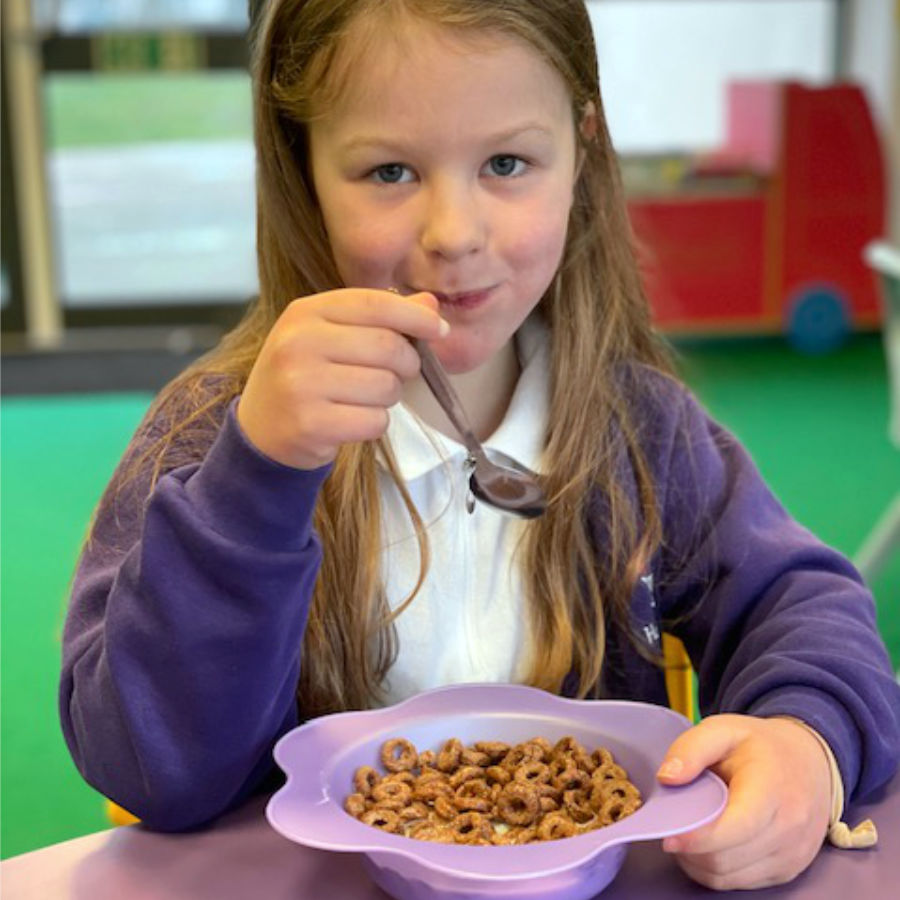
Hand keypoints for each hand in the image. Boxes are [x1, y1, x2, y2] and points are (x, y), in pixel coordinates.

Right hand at [237, 289, 446, 468]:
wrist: (260, 431)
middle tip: (396, 375)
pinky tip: (352, 421)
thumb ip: (381, 317)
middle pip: (388, 347)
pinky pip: (375, 420)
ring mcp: (300, 384)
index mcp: (304, 312)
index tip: (439, 330)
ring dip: (389, 397)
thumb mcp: (332, 336)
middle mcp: (298, 343)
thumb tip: (430, 304)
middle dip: (405, 365)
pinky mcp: (309, 424)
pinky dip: (376, 423)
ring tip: (364, 399)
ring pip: (386, 386)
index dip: (415, 317)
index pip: (375, 304)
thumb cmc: (306, 377)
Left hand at [656, 714, 830, 889]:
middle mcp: (788, 829)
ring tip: (686, 834)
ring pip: (728, 876)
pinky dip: (714, 871)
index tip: (669, 836)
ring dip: (698, 862)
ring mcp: (791, 855)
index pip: (736, 828)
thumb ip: (691, 749)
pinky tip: (705, 846)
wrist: (811, 763)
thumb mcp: (723, 730)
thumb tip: (666, 778)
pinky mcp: (787, 871)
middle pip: (725, 858)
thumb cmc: (761, 746)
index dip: (698, 838)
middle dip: (690, 849)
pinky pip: (740, 883)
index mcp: (772, 789)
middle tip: (670, 828)